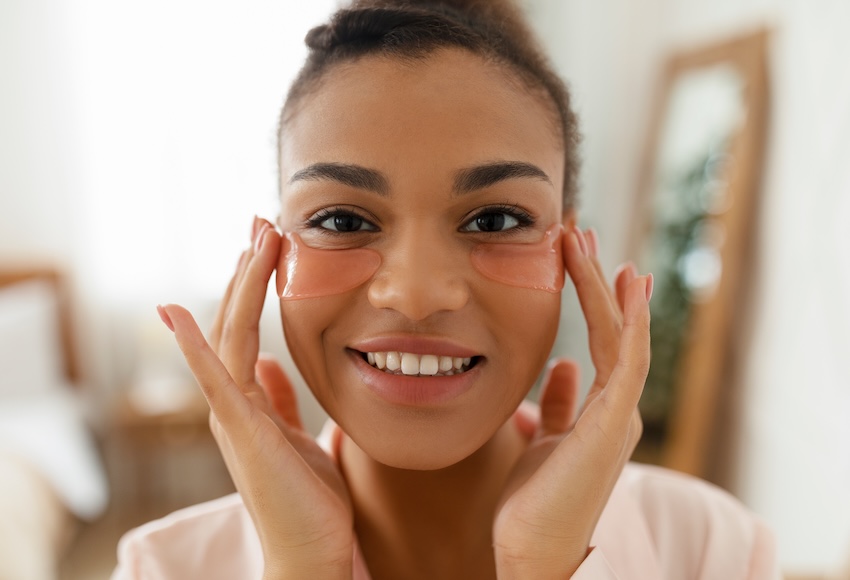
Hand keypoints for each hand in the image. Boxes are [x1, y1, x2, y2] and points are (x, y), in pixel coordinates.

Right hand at [157, 217, 353, 578]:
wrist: (311, 550)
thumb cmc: (308, 498)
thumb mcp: (296, 436)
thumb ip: (277, 401)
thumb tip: (270, 366)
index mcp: (247, 402)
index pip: (245, 330)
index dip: (253, 287)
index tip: (268, 246)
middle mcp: (232, 403)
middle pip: (233, 322)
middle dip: (247, 271)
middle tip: (261, 222)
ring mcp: (231, 417)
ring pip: (229, 337)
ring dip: (239, 285)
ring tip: (255, 239)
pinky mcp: (240, 432)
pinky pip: (214, 380)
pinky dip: (193, 345)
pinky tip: (177, 311)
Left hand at [493, 227, 650, 578]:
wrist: (532, 550)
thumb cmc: (534, 503)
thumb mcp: (545, 441)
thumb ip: (557, 405)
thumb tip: (561, 366)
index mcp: (600, 411)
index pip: (601, 341)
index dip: (594, 299)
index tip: (580, 260)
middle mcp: (616, 409)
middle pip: (612, 330)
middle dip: (597, 281)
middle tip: (580, 233)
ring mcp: (619, 416)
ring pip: (619, 337)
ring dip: (605, 287)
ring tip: (588, 243)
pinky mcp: (614, 424)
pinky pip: (625, 361)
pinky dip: (629, 321)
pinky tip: (626, 283)